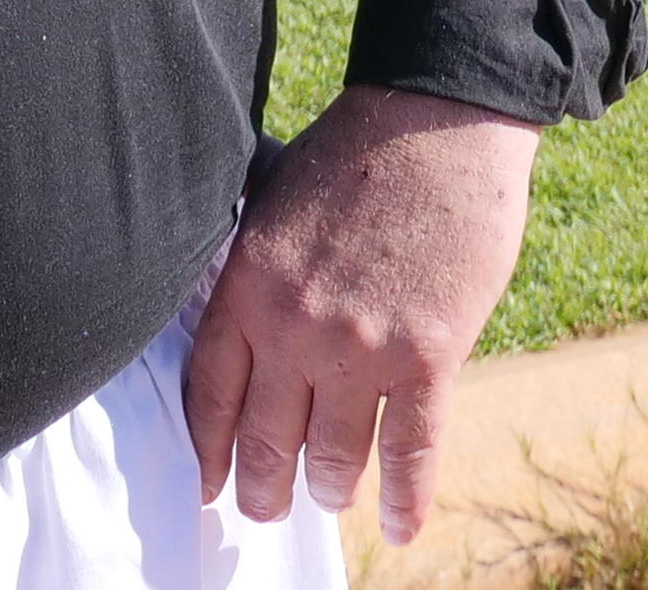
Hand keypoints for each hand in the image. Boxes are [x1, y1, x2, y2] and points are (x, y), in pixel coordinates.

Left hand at [183, 83, 541, 545]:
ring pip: (335, 458)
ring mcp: (360, 350)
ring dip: (332, 488)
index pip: (210, 398)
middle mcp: (293, 330)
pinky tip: (399, 527)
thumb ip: (256, 272)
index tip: (209, 484)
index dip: (209, 453)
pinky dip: (405, 499)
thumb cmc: (356, 152)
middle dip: (265, 488)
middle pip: (267, 443)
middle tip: (268, 505)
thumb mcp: (273, 203)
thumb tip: (241, 320)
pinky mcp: (426, 358)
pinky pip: (410, 453)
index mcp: (248, 289)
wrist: (439, 119)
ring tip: (332, 495)